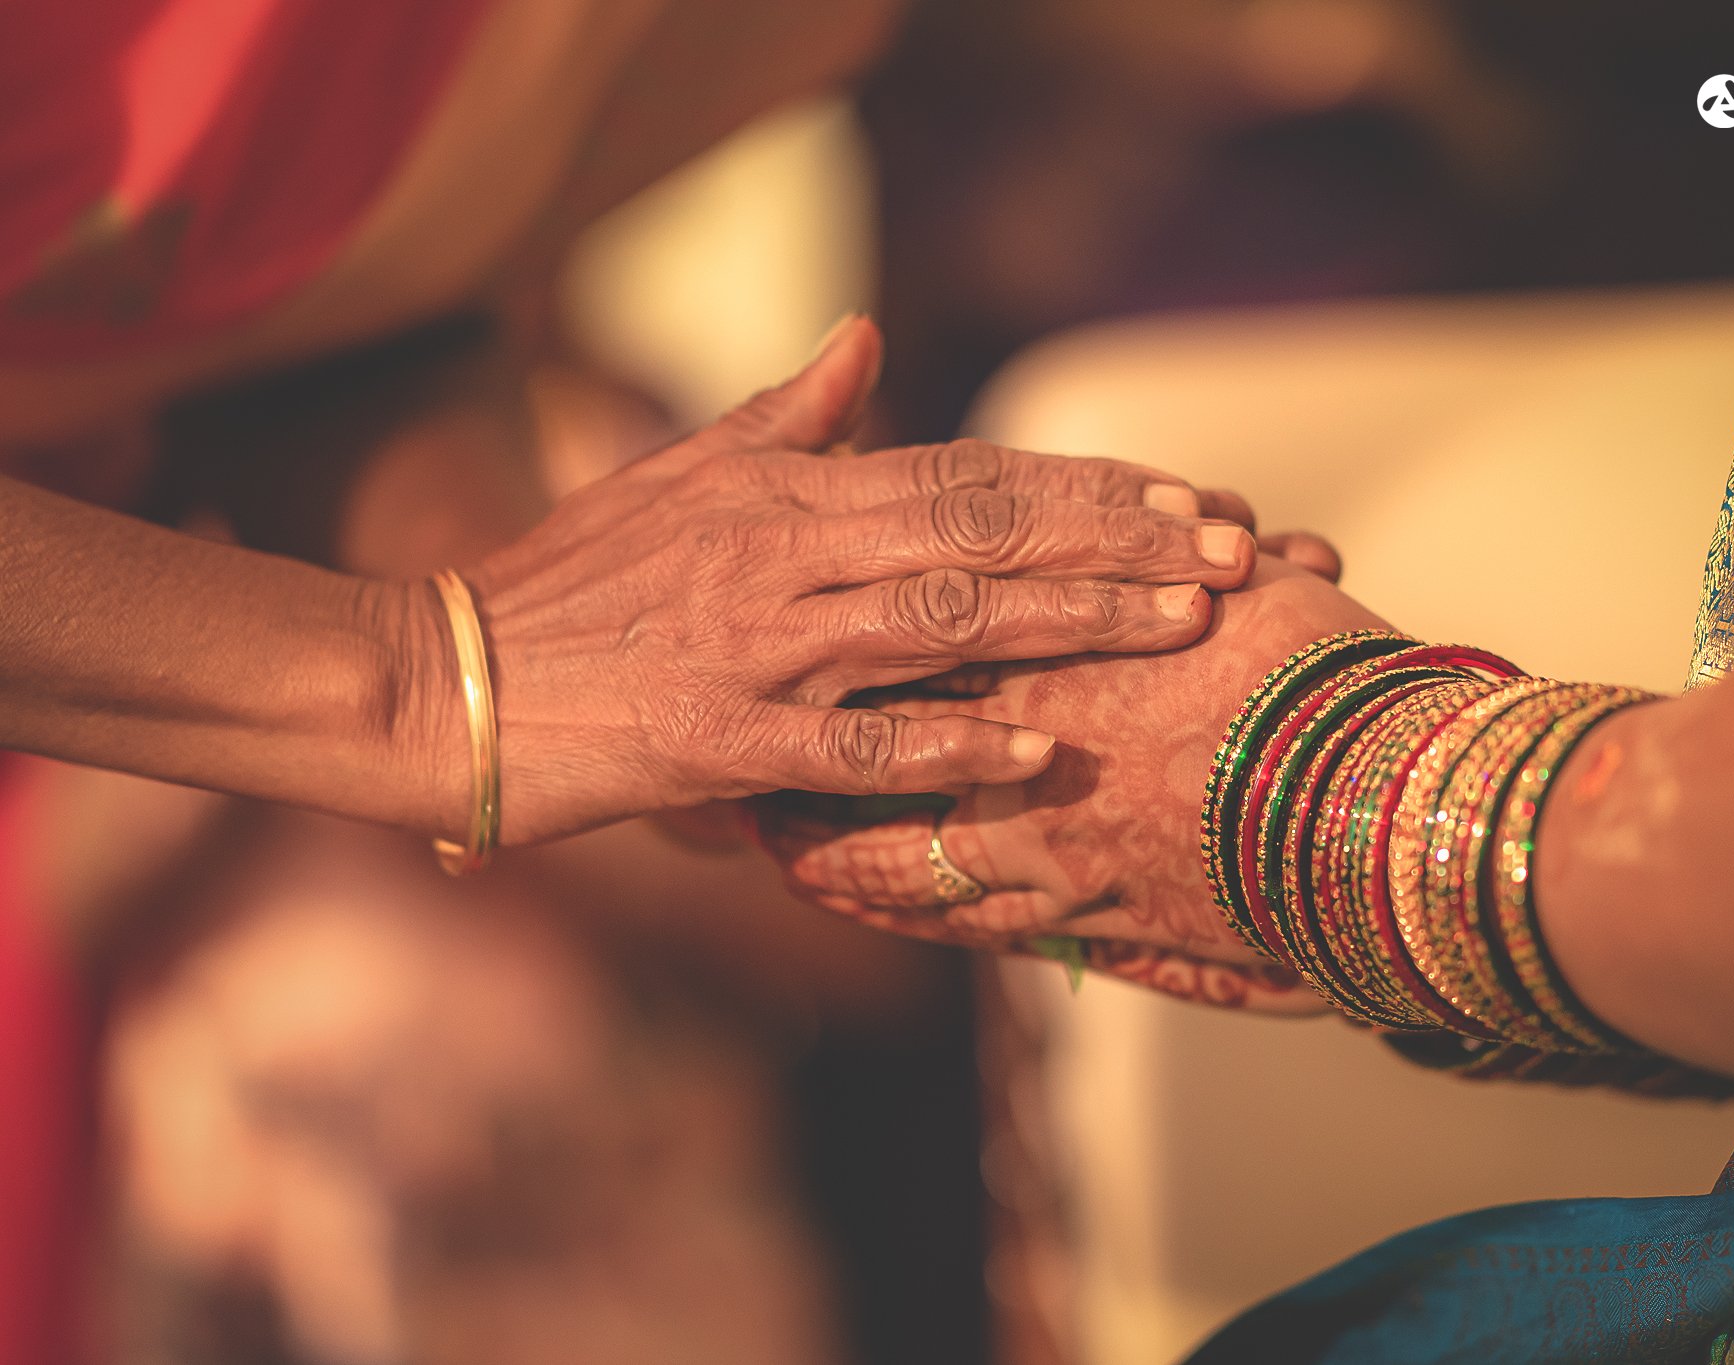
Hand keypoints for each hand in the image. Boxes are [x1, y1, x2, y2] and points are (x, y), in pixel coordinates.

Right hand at [423, 318, 1258, 843]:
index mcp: (785, 490)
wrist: (444, 681)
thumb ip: (785, 412)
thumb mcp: (679, 474)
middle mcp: (785, 554)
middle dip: (1117, 542)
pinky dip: (945, 741)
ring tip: (1180, 628)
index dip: (1087, 485)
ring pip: (940, 619)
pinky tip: (1034, 745)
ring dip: (1068, 621)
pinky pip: (852, 741)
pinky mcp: (719, 741)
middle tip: (1234, 553)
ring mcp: (756, 647)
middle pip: (981, 532)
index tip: (1192, 497)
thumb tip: (863, 333)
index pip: (969, 473)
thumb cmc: (568, 583)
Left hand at [758, 559, 1382, 1009]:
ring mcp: (1056, 830)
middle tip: (746, 737)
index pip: (926, 626)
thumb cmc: (1328, 681)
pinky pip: (967, 916)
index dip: (852, 625)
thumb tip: (1206, 525)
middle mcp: (1041, 732)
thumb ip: (1191, 560)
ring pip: (907, 839)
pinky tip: (860, 911)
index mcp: (1065, 642)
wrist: (1386, 795)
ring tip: (766, 841)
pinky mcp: (1087, 907)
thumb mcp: (1254, 590)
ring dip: (835, 842)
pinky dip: (903, 910)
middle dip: (814, 742)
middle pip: (888, 735)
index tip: (789, 626)